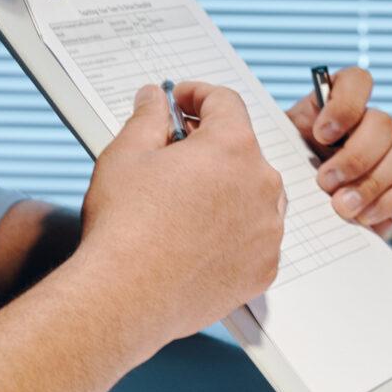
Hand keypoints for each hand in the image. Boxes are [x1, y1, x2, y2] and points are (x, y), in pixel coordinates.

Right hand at [75, 81, 284, 344]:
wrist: (125, 297)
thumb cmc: (123, 226)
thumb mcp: (126, 154)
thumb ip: (148, 117)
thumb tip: (154, 98)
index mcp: (232, 147)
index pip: (226, 102)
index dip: (198, 95)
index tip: (181, 102)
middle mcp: (262, 185)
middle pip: (242, 149)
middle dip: (210, 146)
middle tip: (174, 155)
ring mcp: (268, 230)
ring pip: (254, 194)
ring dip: (227, 189)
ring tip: (185, 202)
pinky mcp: (264, 268)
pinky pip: (255, 237)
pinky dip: (234, 232)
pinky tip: (198, 239)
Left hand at [285, 65, 391, 235]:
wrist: (295, 209)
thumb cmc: (284, 170)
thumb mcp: (277, 145)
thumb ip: (282, 133)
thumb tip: (258, 125)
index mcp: (337, 104)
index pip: (357, 81)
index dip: (345, 104)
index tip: (321, 134)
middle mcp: (368, 124)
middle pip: (384, 123)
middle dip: (355, 157)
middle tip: (325, 182)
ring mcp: (389, 154)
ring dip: (371, 183)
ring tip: (341, 207)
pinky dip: (386, 204)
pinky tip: (360, 217)